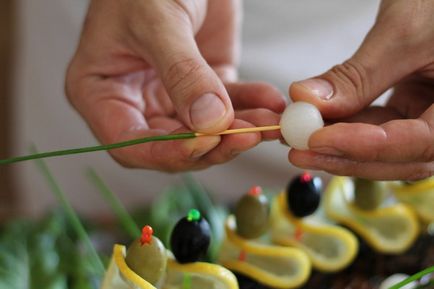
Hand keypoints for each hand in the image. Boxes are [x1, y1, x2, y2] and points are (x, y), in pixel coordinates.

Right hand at [66, 0, 285, 171]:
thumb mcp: (157, 22)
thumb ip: (182, 73)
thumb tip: (210, 120)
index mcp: (102, 93)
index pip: (130, 144)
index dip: (167, 152)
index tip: (205, 142)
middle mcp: (137, 102)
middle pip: (174, 144)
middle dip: (214, 144)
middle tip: (248, 135)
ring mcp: (172, 97)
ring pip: (206, 132)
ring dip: (239, 130)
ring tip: (267, 122)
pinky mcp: (205, 86)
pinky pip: (230, 106)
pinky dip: (252, 106)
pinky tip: (269, 102)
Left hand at [288, 0, 433, 179]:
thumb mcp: (402, 35)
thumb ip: (356, 75)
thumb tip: (307, 100)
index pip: (419, 143)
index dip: (365, 146)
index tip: (318, 139)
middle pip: (399, 156)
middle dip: (344, 154)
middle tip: (300, 150)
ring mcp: (429, 115)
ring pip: (384, 145)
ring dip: (339, 143)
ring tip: (299, 135)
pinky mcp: (409, 105)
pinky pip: (377, 125)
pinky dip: (345, 126)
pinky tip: (315, 122)